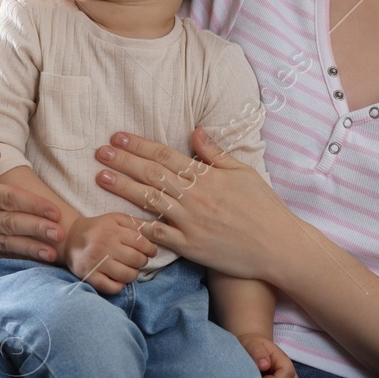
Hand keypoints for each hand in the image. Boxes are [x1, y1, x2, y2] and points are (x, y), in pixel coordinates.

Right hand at [0, 137, 64, 260]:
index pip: (5, 198)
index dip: (31, 204)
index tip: (54, 211)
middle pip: (7, 223)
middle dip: (36, 229)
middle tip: (61, 233)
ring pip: (2, 242)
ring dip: (29, 248)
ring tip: (52, 253)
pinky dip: (15, 256)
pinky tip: (34, 258)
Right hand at [61, 212, 157, 294]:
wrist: (70, 238)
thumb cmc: (98, 228)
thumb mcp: (115, 218)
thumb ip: (134, 222)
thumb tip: (155, 229)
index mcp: (112, 231)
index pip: (141, 243)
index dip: (150, 250)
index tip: (151, 252)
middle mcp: (104, 247)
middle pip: (136, 260)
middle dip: (142, 262)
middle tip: (139, 261)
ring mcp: (96, 263)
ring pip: (127, 275)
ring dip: (133, 274)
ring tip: (130, 269)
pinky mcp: (89, 276)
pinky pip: (112, 287)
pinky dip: (120, 286)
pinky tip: (119, 280)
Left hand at [94, 128, 289, 281]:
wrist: (278, 246)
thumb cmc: (264, 208)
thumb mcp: (244, 173)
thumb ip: (216, 154)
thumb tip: (196, 131)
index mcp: (208, 176)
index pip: (166, 155)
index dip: (139, 145)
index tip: (118, 137)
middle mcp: (196, 197)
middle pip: (152, 174)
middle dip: (123, 161)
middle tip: (100, 152)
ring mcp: (191, 223)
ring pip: (150, 201)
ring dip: (123, 188)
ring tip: (102, 177)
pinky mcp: (191, 247)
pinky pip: (159, 235)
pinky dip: (140, 227)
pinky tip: (120, 219)